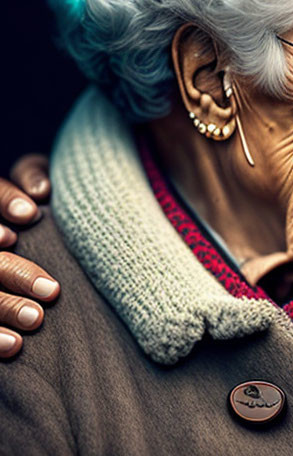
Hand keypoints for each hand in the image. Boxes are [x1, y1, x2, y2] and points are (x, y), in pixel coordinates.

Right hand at [0, 154, 58, 358]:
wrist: (20, 259)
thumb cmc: (38, 217)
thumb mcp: (35, 191)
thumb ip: (34, 182)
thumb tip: (42, 191)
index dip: (4, 201)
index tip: (30, 215)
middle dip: (16, 273)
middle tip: (52, 291)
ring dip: (5, 307)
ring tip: (36, 319)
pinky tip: (13, 346)